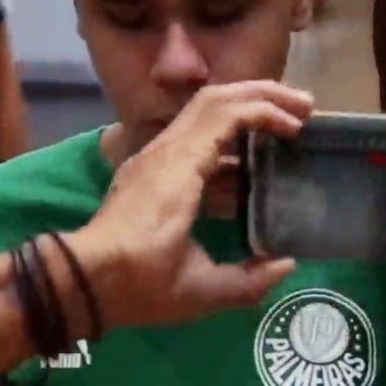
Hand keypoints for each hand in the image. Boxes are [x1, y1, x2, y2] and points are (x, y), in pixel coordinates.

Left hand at [70, 81, 313, 329]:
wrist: (81, 281)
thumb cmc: (139, 283)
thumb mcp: (199, 290)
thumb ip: (248, 281)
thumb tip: (285, 264)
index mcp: (179, 169)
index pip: (226, 114)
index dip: (267, 112)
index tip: (298, 129)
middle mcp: (164, 151)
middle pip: (215, 98)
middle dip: (263, 95)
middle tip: (305, 108)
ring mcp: (153, 156)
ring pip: (201, 110)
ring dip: (244, 109)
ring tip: (284, 124)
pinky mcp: (149, 169)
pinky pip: (192, 134)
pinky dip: (227, 133)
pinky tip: (249, 162)